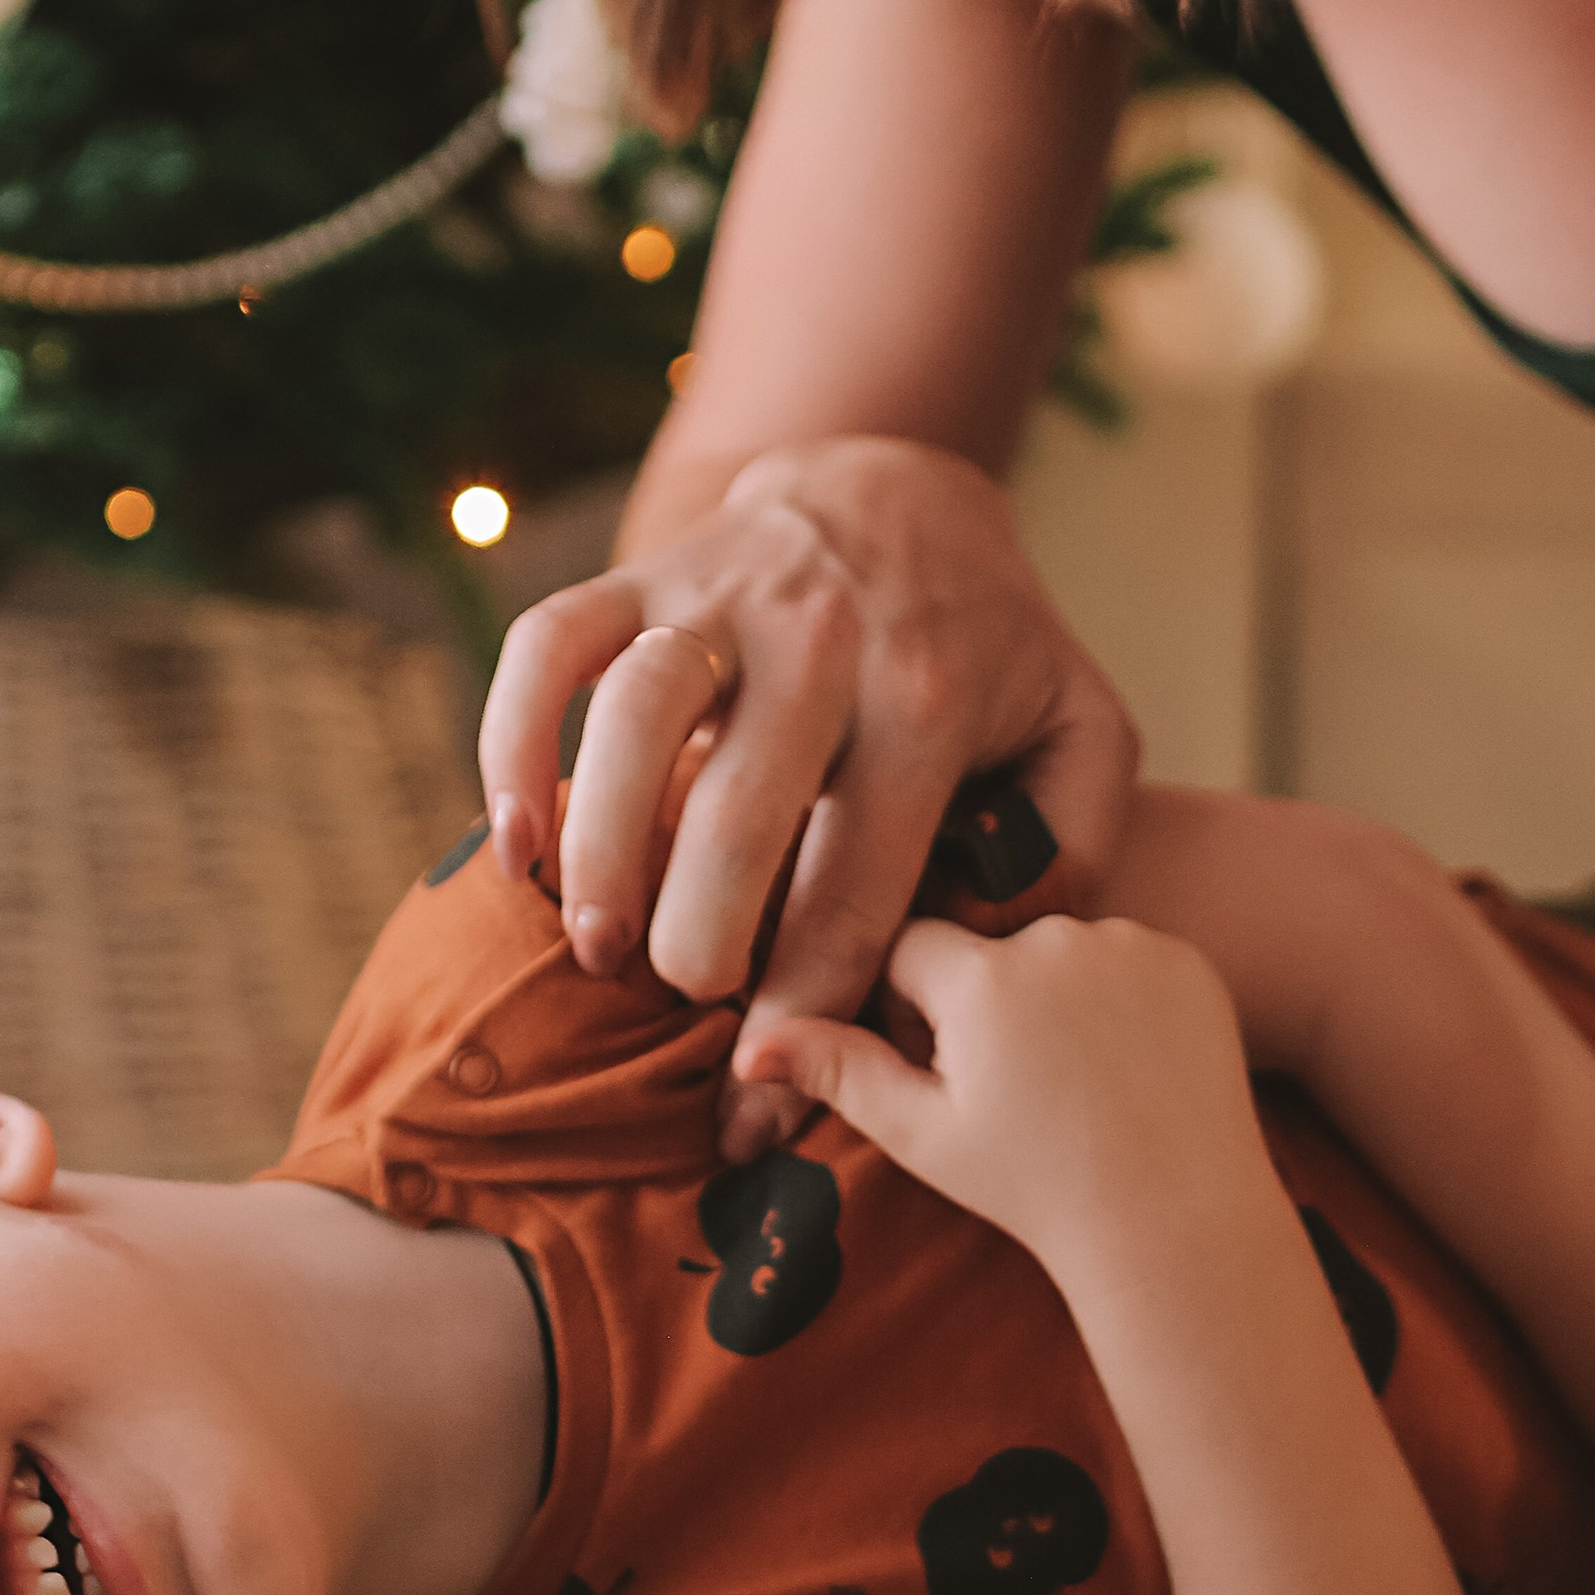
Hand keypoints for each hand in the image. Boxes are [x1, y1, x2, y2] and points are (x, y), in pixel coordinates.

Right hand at [476, 439, 1137, 1149]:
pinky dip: (511, 737)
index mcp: (929, 702)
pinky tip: (515, 843)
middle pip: (743, 807)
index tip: (760, 1103)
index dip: (807, 1005)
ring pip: (635, 714)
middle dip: (703, 932)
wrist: (901, 492)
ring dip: (601, 842)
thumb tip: (991, 954)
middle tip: (688, 1001)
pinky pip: (552, 644)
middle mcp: (823, 642)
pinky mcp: (644, 570)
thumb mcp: (1084, 730)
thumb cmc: (986, 646)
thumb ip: (1073, 845)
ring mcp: (723, 597)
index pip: (861, 883)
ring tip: (593, 945)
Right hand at [791, 910, 1255, 1277]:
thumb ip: (838, 1071)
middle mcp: (1055, 938)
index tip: (944, 1066)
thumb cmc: (1036, 1190)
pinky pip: (1129, 957)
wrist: (1177, 1224)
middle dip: (986, 997)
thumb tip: (748, 1043)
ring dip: (1054, 992)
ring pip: (1059, 948)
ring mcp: (1130, 945)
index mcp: (981, 976)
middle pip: (988, 945)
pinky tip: (1128, 1063)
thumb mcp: (923, 1136)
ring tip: (1078, 1079)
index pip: (910, 947)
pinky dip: (1122, 996)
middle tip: (1018, 1086)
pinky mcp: (1187, 961)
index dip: (914, 1006)